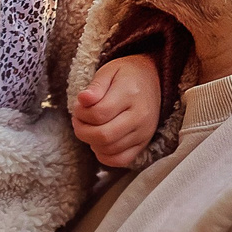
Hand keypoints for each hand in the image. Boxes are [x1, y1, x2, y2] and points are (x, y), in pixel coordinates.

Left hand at [72, 52, 162, 167]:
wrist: (153, 79)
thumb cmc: (126, 75)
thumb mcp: (108, 71)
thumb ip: (95, 86)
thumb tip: (82, 100)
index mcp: (130, 94)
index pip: (98, 114)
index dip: (81, 113)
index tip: (78, 106)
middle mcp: (140, 116)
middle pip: (103, 135)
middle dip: (82, 130)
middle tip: (78, 120)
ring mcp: (144, 132)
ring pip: (109, 149)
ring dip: (91, 142)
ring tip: (89, 127)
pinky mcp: (144, 143)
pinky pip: (121, 160)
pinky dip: (105, 156)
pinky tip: (99, 142)